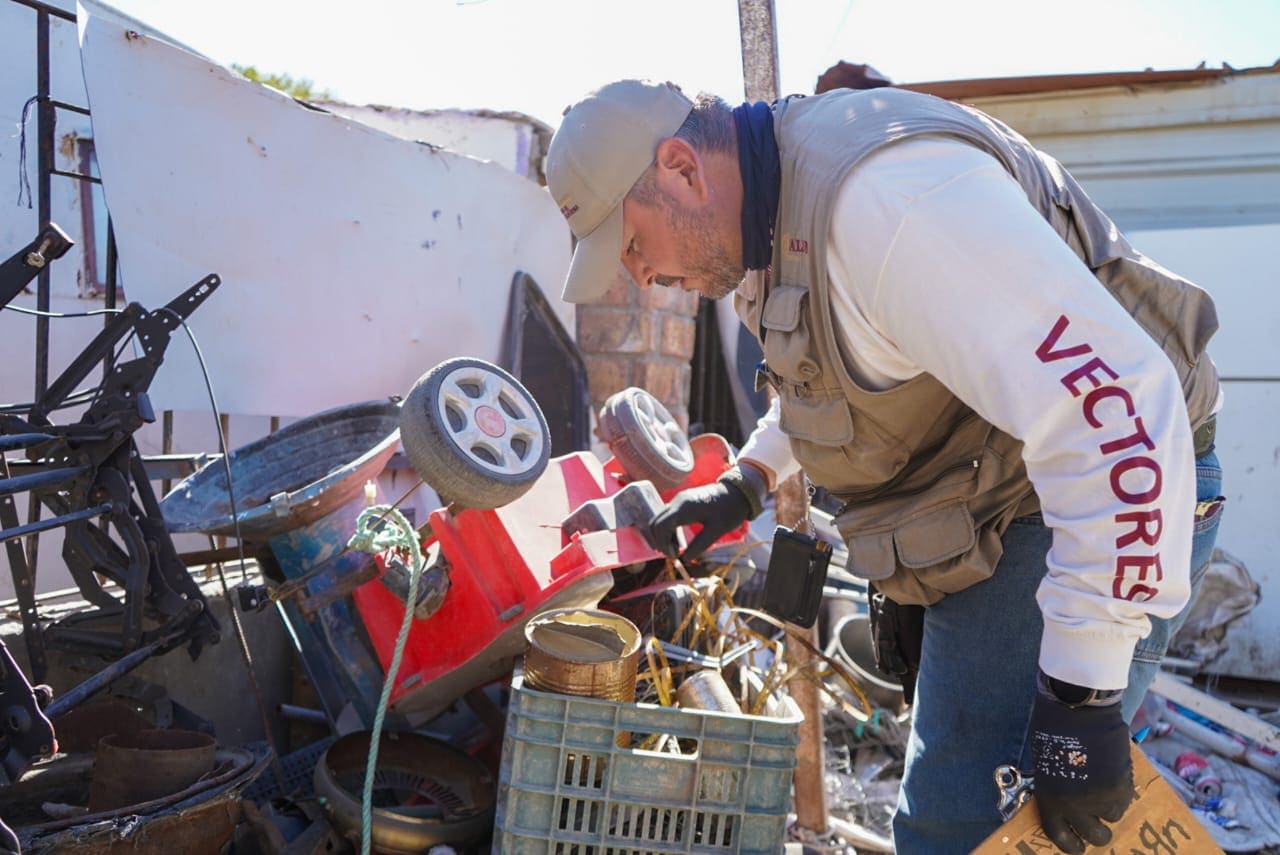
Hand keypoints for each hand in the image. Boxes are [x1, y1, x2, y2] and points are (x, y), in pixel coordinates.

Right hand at [648, 463, 765, 559]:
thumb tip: (685, 559)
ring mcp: (678, 501)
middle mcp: (677, 502)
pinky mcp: (682, 503)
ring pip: (660, 520)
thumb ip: (699, 545)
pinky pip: (667, 518)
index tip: (676, 557)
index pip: (661, 526)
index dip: (663, 544)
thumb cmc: (729, 510)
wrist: (738, 492)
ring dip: (664, 536)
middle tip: (675, 555)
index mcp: (684, 508)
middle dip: (661, 541)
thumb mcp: (716, 530)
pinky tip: (678, 541)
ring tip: (678, 550)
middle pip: (656, 523)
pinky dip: (668, 531)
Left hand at [1030, 673, 1134, 853]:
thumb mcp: (1044, 764)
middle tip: (1097, 826)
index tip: (1077, 848)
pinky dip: (1120, 794)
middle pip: (1092, 835)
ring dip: (1109, 808)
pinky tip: (1112, 775)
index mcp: (1049, 798)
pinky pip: (1124, 801)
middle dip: (1095, 833)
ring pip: (1112, 817)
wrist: (1078, 709)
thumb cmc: (1053, 729)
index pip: (1058, 834)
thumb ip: (1055, 788)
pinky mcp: (1121, 787)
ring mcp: (1100, 798)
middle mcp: (1074, 805)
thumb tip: (1066, 804)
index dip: (1069, 844)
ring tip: (1103, 787)